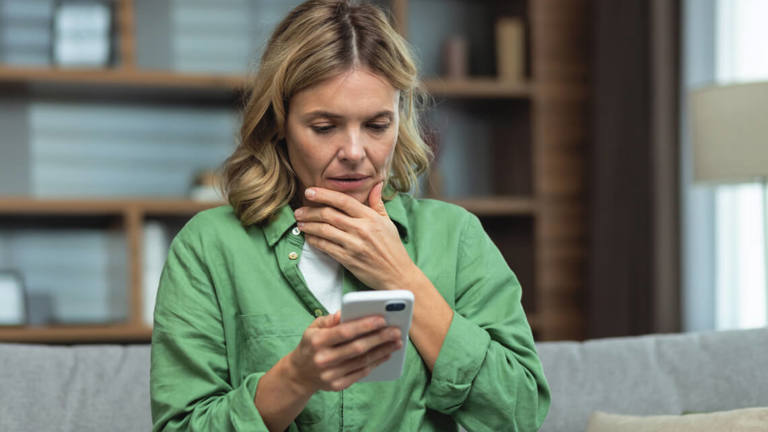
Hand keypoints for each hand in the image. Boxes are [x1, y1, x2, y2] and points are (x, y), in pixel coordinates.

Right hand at [286, 311, 401, 392]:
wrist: (299, 374)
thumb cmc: (311, 345)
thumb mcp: (313, 328)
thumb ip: (330, 320)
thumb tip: (345, 312)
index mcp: (317, 341)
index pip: (345, 332)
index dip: (365, 325)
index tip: (382, 319)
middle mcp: (323, 359)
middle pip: (357, 348)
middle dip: (380, 338)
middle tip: (396, 331)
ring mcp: (330, 374)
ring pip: (362, 361)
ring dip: (382, 351)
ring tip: (396, 342)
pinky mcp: (337, 386)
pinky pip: (361, 373)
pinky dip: (376, 363)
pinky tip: (386, 354)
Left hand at [294, 183, 419, 290]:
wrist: (397, 274)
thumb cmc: (392, 248)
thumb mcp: (388, 222)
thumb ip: (378, 203)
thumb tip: (376, 185)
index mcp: (370, 218)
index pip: (343, 201)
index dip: (324, 194)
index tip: (310, 192)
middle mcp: (361, 229)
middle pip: (329, 214)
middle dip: (310, 211)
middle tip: (299, 210)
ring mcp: (354, 245)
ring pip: (324, 230)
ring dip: (309, 225)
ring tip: (301, 222)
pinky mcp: (348, 259)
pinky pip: (326, 247)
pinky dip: (314, 241)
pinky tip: (309, 237)